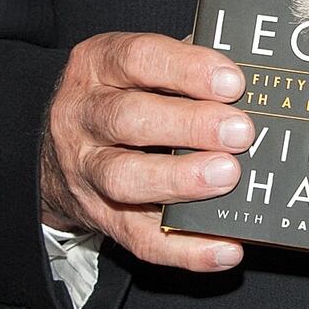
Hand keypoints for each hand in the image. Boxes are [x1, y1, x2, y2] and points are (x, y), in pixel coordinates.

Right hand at [40, 32, 252, 271]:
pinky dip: (185, 250)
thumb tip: (251, 75)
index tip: (233, 82)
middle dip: (189, 125)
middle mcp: (82, 117)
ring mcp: (86, 172)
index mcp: (97, 67)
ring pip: (125, 179)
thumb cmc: (120, 98)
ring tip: (228, 175)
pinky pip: (140, 239)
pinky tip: (226, 248)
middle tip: (240, 132)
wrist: (57, 153)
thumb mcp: (137, 69)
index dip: (186, 69)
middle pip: (128, 119)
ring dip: (180, 179)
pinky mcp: (102, 218)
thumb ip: (185, 67)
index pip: (138, 58)